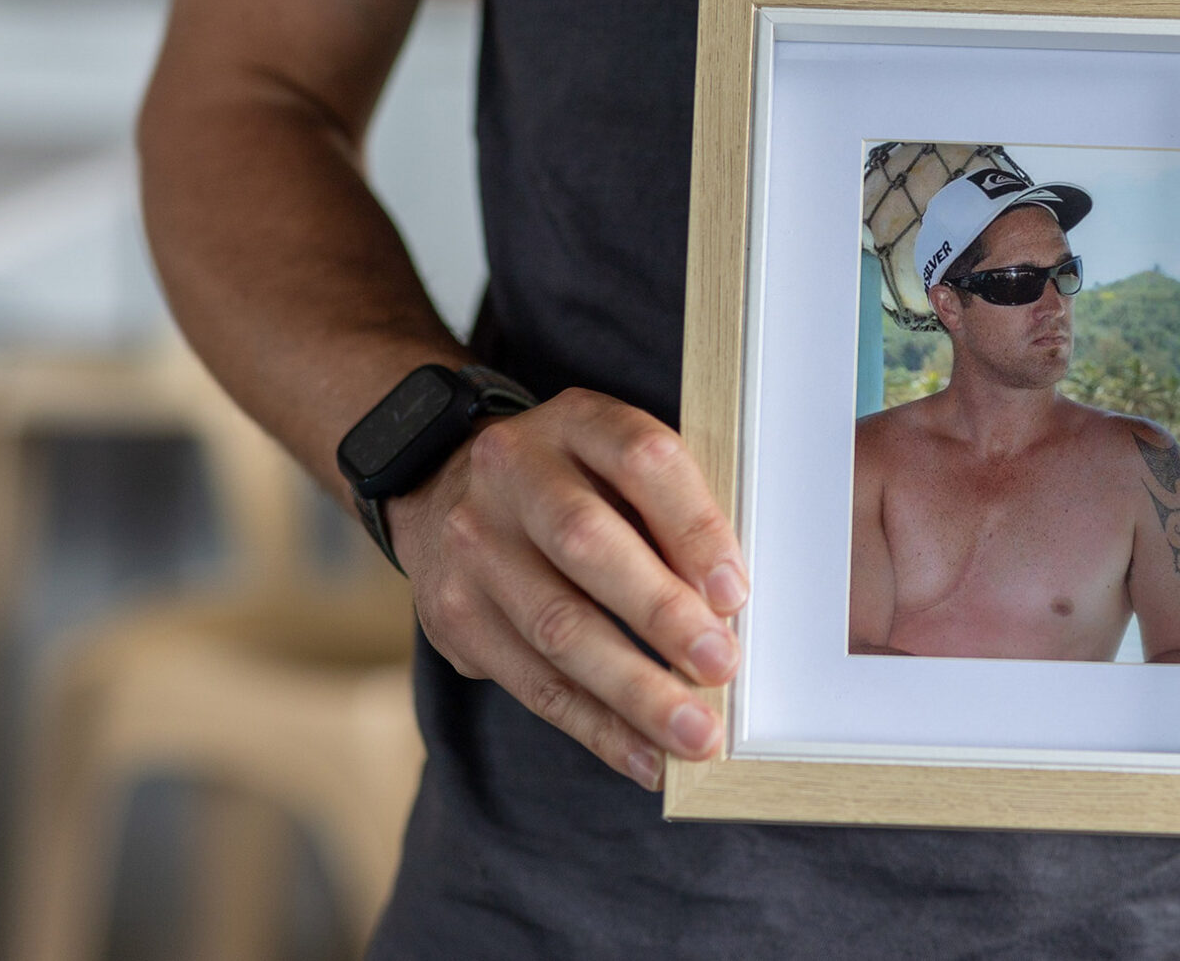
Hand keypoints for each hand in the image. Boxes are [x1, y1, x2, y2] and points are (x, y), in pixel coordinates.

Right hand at [386, 389, 747, 790]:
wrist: (444, 488)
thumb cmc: (576, 484)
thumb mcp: (618, 464)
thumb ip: (673, 512)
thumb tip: (733, 605)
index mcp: (575, 422)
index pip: (642, 460)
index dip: (692, 525)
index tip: (735, 591)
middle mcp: (512, 474)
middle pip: (588, 543)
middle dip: (660, 614)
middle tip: (721, 667)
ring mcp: (473, 545)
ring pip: (558, 627)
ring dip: (635, 691)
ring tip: (696, 733)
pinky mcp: (455, 616)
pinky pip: (534, 684)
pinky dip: (598, 728)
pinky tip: (646, 757)